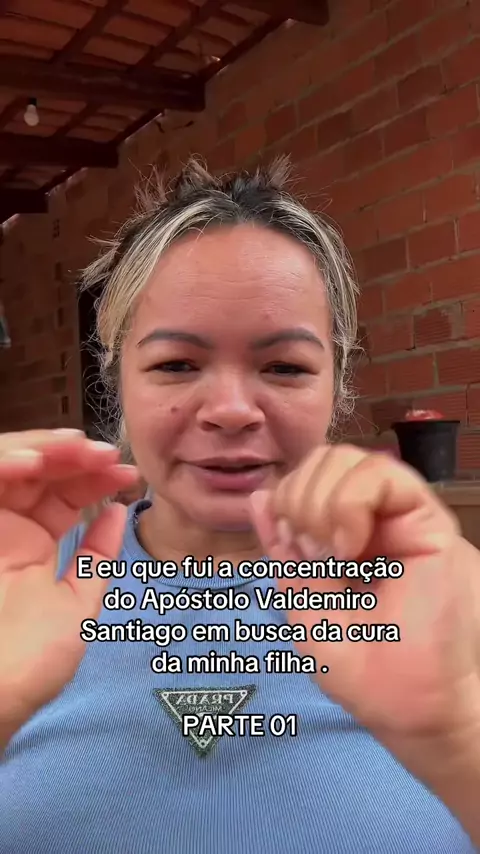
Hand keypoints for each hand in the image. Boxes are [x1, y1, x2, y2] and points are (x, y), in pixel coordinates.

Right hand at [0, 429, 138, 744]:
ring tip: (78, 451)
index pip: (63, 493)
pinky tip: (35, 464)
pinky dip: (4, 463)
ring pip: (9, 464)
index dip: (94, 478)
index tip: (128, 474)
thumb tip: (118, 513)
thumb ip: (94, 559)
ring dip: (44, 450)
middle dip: (74, 456)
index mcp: (30, 544)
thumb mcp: (75, 606)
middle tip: (106, 455)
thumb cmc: (28, 665)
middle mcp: (5, 528)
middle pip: (38, 470)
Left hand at [250, 444, 479, 742]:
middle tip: (312, 552)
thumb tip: (259, 498)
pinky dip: (351, 500)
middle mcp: (370, 519)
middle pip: (324, 460)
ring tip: (334, 552)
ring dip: (322, 499)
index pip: (305, 480)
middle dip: (300, 497)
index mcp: (339, 536)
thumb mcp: (305, 606)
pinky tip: (350, 545)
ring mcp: (400, 517)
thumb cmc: (365, 669)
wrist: (414, 707)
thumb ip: (283, 554)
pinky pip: (383, 473)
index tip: (292, 550)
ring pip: (350, 458)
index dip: (286, 499)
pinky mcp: (427, 520)